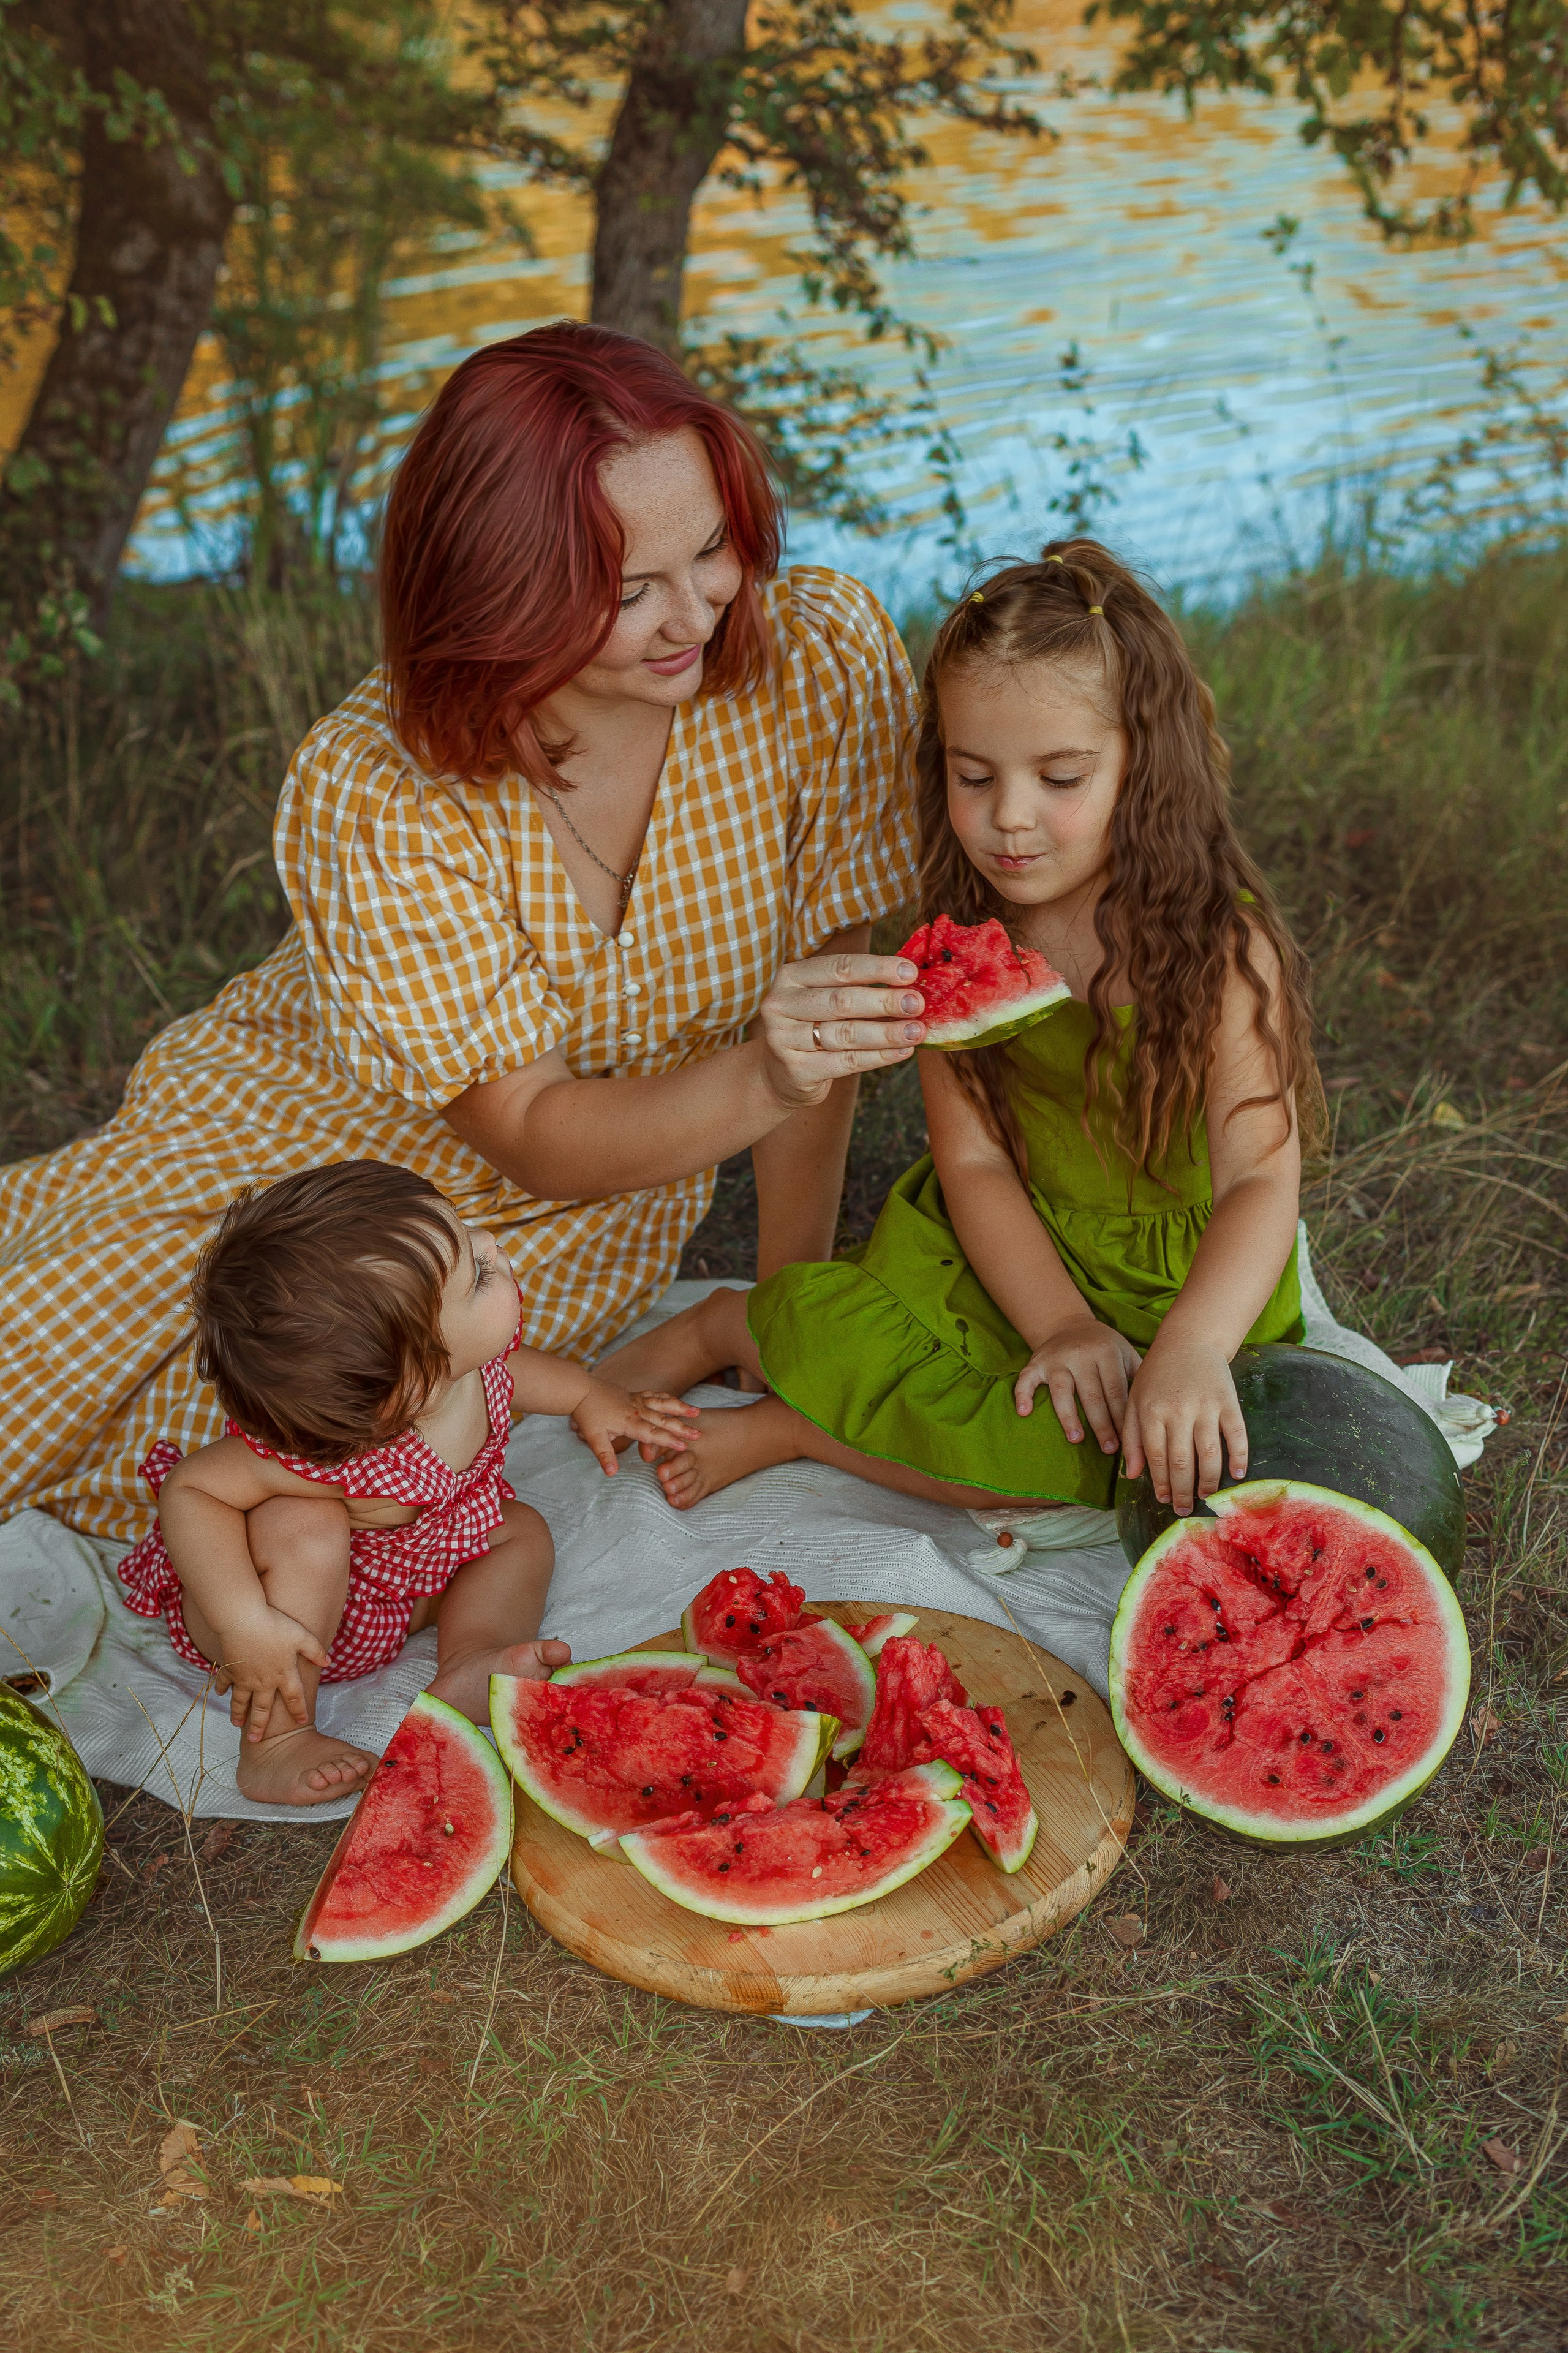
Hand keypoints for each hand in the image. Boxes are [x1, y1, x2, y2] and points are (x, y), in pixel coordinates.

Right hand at [211, 1607, 328, 1741]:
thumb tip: (328, 1662)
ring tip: (237, 1725)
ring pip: (240, 1701)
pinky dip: (222, 1688)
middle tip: (255, 1741)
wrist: (244, 1620)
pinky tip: (221, 1694)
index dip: (299, 1710)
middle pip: (262, 1709)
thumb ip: (316, 1651)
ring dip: (238, 1714)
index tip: (302, 1721)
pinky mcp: (230, 1668)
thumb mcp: (301, 1636)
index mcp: (283, 1675)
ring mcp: (245, 1677)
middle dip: (259, 1726)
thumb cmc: (275, 1626)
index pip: (294, 1698)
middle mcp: (263, 1682)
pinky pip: (225, 1682)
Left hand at [569, 1380, 698, 1473]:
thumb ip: (605, 1455)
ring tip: (697, 1412)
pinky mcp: (635, 1395)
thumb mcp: (593, 1437)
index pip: (652, 1433)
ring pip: (663, 1404)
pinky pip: (655, 1396)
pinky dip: (667, 1398)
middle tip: (698, 1434)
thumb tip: (611, 1473)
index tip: (684, 1446)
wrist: (581, 1390)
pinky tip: (676, 1401)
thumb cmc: (587, 1414)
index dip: (669, 1440)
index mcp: (629, 1422)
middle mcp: (637, 1410)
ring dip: (680, 1408)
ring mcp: (637, 1401)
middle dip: (682, 1427)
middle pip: (663, 1420)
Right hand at [758, 950, 926, 1108]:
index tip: (910, 972)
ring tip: (916, 1031)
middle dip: (884, 1001)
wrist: (779, 1073)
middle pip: (841, 1001)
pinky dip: (878, 1057)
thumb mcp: (824, 998)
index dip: (877, 968)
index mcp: (791, 976)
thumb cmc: (813, 1025)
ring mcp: (784, 1039)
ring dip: (886, 1033)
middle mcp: (781, 1004)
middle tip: (917, 1003)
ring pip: (845, 1034)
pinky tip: (902, 1051)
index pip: (839, 967)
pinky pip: (845, 1062)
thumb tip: (909, 983)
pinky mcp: (796, 1070)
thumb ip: (856, 987)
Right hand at [1015, 1317, 1142, 1453]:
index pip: (1115, 1390)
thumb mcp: (1125, 1353)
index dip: (1121, 1417)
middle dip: (1101, 1424)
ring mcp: (1056, 1358)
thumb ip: (1138, 1376)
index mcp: (1106, 1352)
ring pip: (1061, 1390)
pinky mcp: (1036, 1362)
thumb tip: (1155, 1411)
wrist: (1069, 1324)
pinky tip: (1024, 1413)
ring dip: (1068, 1416)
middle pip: (1092, 1394)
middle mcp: (1081, 1354)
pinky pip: (1026, 1379)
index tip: (1128, 1441)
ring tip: (1076, 1439)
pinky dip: (1022, 1395)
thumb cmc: (1104, 1346)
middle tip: (1109, 1449)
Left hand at [1121, 1335, 1246, 1516]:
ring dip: (1208, 1481)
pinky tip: (1236, 1475)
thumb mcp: (1134, 1399)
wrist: (1189, 1340)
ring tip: (1206, 1497)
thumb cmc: (1157, 1373)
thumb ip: (1131, 1437)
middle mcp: (1178, 1410)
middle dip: (1182, 1491)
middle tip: (1184, 1509)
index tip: (1163, 1500)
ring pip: (1209, 1455)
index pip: (1156, 1457)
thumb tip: (1132, 1475)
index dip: (1160, 1483)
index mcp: (1152, 1411)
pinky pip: (1236, 1436)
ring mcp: (1206, 1406)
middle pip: (1182, 1462)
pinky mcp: (1228, 1402)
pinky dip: (1238, 1458)